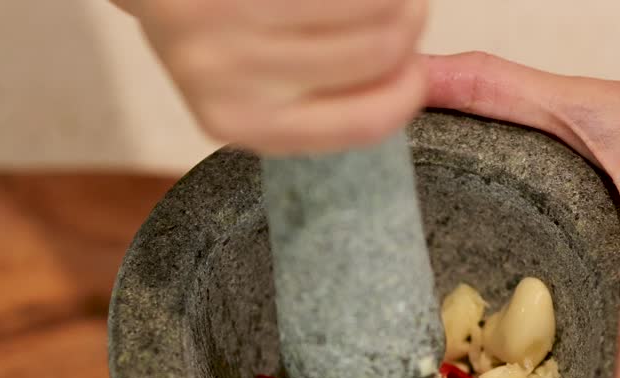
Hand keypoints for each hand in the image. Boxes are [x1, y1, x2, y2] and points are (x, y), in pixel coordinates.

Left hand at [113, 0, 427, 153]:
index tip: (414, 69)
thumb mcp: (244, 85)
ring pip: (374, 3)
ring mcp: (234, 19)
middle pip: (381, 50)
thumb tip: (398, 93)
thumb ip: (308, 101)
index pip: (365, 122)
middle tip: (396, 6)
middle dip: (407, 20)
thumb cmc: (206, 22)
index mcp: (246, 123)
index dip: (409, 90)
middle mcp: (236, 77)